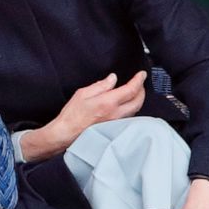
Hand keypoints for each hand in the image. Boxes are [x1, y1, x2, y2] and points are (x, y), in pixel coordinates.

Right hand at [20, 71, 146, 161]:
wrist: (67, 133)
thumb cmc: (72, 116)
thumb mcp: (83, 94)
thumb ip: (101, 85)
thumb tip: (112, 79)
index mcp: (108, 103)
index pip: (131, 89)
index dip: (139, 80)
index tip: (141, 75)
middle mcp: (116, 114)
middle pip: (138, 101)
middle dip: (142, 90)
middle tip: (139, 83)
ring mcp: (116, 123)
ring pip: (135, 110)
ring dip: (137, 100)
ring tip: (134, 93)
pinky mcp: (114, 129)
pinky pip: (129, 117)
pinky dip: (131, 108)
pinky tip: (126, 105)